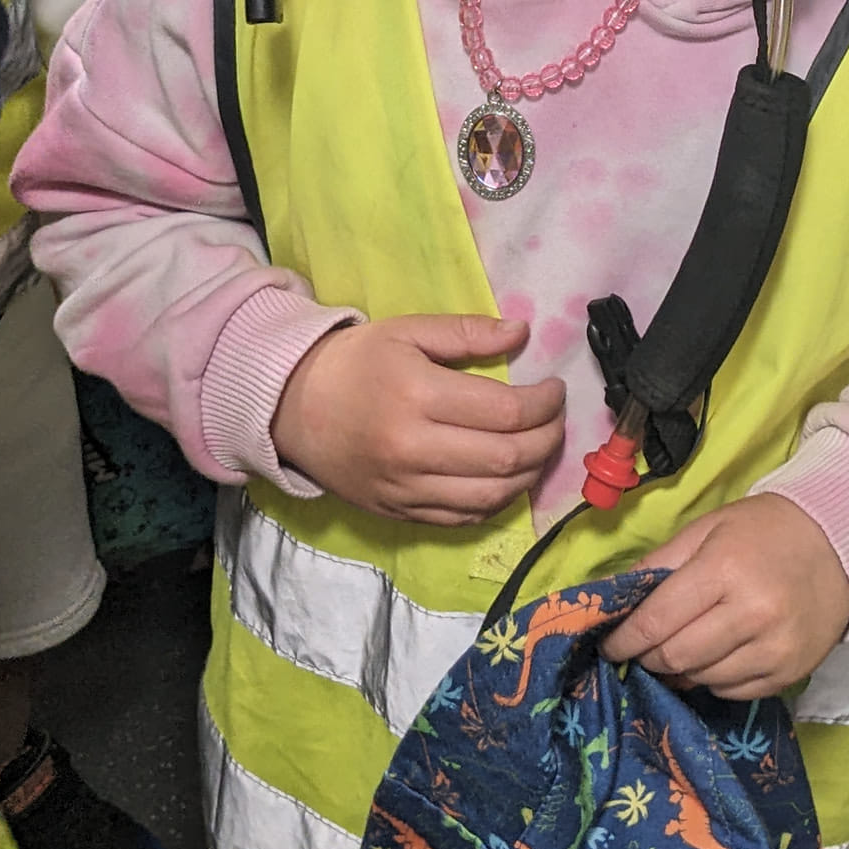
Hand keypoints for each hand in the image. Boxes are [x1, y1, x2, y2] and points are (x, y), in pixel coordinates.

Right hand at [269, 314, 565, 525]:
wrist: (292, 408)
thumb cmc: (355, 362)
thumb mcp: (408, 330)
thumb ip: (466, 332)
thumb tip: (522, 333)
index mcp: (418, 396)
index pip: (506, 412)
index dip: (545, 403)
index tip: (555, 389)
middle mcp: (414, 449)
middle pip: (507, 458)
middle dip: (548, 439)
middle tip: (557, 419)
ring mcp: (406, 488)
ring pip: (492, 496)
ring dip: (531, 474)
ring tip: (540, 448)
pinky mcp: (400, 512)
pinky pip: (464, 518)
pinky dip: (497, 501)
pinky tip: (508, 477)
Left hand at [599, 493, 848, 698]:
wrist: (838, 544)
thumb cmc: (763, 531)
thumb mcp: (707, 528)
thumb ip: (659, 563)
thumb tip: (612, 597)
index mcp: (723, 569)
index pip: (657, 620)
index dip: (625, 638)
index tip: (609, 645)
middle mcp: (751, 614)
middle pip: (675, 656)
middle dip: (648, 656)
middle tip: (640, 647)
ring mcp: (774, 649)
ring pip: (701, 678)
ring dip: (680, 669)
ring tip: (678, 648)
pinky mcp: (789, 673)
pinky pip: (732, 692)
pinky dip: (712, 679)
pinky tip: (715, 656)